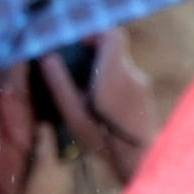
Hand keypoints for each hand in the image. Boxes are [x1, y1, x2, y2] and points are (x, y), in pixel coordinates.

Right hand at [38, 25, 156, 189]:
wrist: (142, 161)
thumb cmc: (103, 139)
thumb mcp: (74, 114)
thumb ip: (60, 83)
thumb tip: (47, 57)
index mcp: (114, 74)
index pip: (113, 34)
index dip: (94, 32)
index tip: (78, 42)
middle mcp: (133, 74)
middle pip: (115, 48)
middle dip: (94, 54)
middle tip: (75, 69)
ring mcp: (143, 84)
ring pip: (120, 64)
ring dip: (103, 70)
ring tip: (87, 92)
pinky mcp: (146, 94)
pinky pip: (127, 77)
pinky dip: (113, 82)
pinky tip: (101, 103)